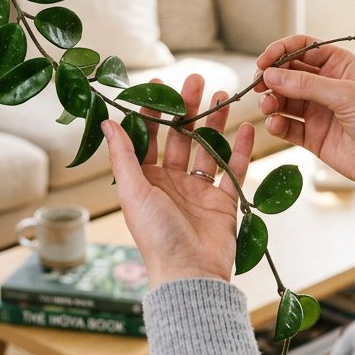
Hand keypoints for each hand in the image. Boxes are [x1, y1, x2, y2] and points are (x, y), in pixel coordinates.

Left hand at [103, 73, 254, 287]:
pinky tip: (248, 126)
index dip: (151, 111)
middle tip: (196, 79)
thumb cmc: (156, 236)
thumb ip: (123, 155)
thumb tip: (106, 121)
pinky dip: (242, 150)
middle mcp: (172, 183)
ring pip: (209, 149)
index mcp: (146, 180)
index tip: (158, 84)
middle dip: (188, 108)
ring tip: (223, 95)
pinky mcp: (224, 203)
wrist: (190, 275)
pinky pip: (235, 171)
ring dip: (215, 123)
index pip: (148, 137)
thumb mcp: (133, 191)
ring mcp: (199, 192)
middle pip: (181, 137)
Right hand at [255, 35, 354, 208]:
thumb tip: (271, 74)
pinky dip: (276, 124)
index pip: (303, 48)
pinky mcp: (313, 135)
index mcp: (340, 65)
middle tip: (258, 86)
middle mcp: (327, 85)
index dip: (280, 51)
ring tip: (269, 108)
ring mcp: (319, 110)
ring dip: (271, 101)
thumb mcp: (346, 95)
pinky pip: (287, 125)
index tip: (263, 62)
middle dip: (271, 78)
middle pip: (288, 73)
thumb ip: (306, 84)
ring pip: (284, 99)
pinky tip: (275, 125)